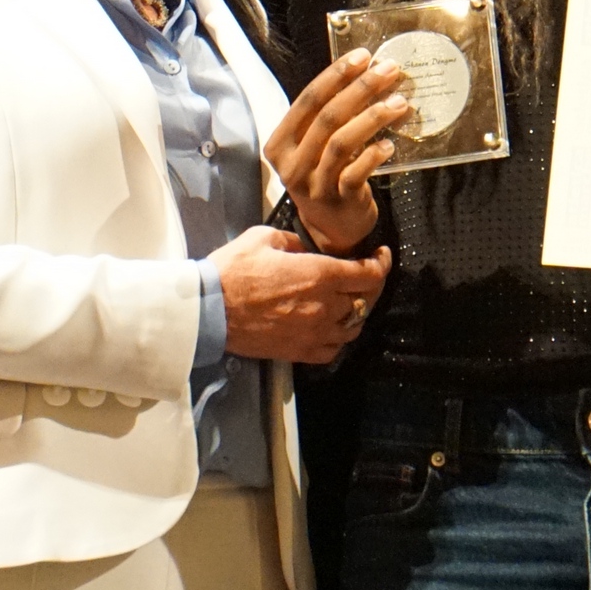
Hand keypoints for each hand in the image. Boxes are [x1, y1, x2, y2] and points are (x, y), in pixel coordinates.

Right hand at [213, 225, 390, 363]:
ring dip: (356, 313)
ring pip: (353, 327)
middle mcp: (324, 305)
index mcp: (319, 274)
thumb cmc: (233, 270)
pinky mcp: (299, 351)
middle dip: (369, 285)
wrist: (208, 309)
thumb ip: (294, 241)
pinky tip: (331, 328)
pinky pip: (333, 350)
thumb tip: (305, 249)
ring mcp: (313, 332)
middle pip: (365, 300)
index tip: (381, 255)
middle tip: (362, 276)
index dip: (381, 263)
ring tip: (348, 302)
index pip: (368, 273)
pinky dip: (338, 339)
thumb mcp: (264, 237)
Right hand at [265, 50, 408, 253]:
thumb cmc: (324, 175)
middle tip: (389, 70)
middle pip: (327, 117)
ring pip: (342, 142)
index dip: (335, 75)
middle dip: (361, 88)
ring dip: (373, 117)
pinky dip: (374, 155)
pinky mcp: (337, 200)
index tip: (363, 57)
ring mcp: (314, 184)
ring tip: (399, 102)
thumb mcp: (314, 146)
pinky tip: (390, 144)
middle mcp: (292, 164)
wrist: (330, 229)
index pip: (307, 101)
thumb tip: (364, 72)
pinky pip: (356, 172)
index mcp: (280, 144)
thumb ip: (328, 116)